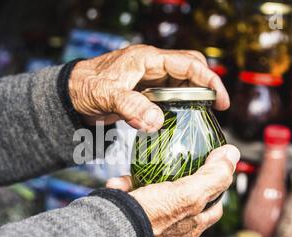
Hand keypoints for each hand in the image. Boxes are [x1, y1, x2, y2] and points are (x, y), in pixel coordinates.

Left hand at [69, 44, 229, 132]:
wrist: (70, 94)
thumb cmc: (85, 87)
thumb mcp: (107, 96)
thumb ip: (131, 107)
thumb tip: (156, 121)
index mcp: (147, 59)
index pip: (188, 63)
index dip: (209, 80)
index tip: (221, 100)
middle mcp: (151, 66)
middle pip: (190, 70)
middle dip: (205, 87)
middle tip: (216, 110)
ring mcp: (148, 78)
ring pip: (180, 84)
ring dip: (192, 98)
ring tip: (201, 117)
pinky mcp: (144, 91)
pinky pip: (168, 96)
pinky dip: (178, 106)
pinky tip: (180, 120)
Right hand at [107, 145, 240, 236]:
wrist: (111, 233)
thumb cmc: (151, 217)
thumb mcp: (189, 194)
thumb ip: (213, 176)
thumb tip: (232, 154)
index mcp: (193, 224)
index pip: (215, 205)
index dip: (216, 186)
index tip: (210, 167)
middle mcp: (175, 227)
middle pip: (184, 198)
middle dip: (176, 179)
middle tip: (172, 165)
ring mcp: (152, 223)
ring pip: (152, 195)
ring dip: (145, 180)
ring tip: (139, 170)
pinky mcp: (131, 218)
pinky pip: (130, 198)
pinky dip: (125, 188)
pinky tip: (118, 183)